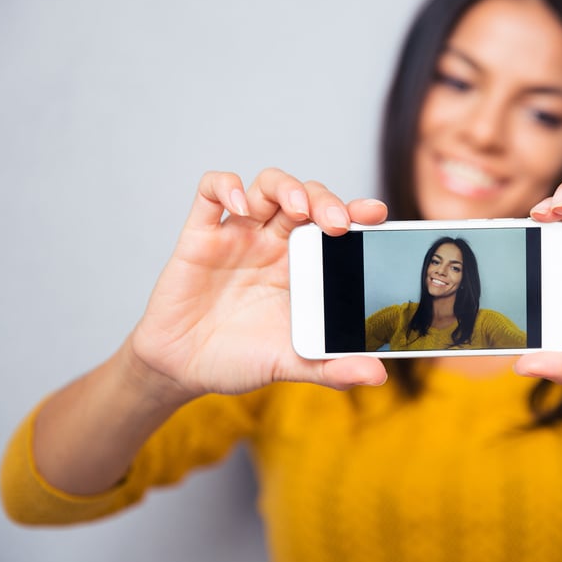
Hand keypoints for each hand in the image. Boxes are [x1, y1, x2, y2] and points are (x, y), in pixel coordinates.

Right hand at [129, 169, 388, 400]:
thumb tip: (378, 375)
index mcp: (305, 266)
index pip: (336, 225)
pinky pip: (210, 192)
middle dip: (326, 200)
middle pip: (307, 198)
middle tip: (338, 223)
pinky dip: (226, 186)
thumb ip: (332, 368)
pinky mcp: (201, 236)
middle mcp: (276, 243)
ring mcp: (240, 235)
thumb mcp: (290, 364)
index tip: (376, 214)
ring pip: (267, 186)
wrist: (183, 369)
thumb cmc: (240, 359)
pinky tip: (239, 206)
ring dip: (287, 188)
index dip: (356, 212)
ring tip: (298, 209)